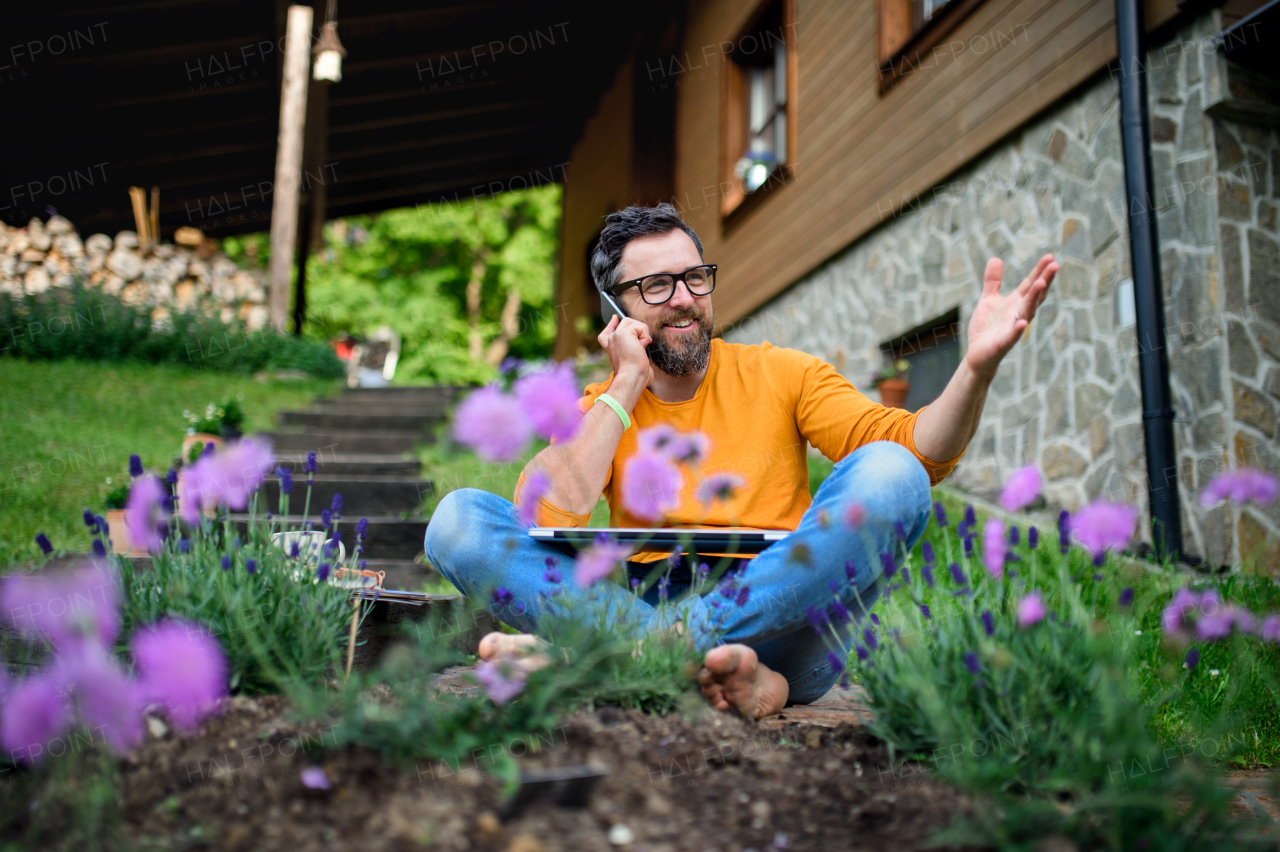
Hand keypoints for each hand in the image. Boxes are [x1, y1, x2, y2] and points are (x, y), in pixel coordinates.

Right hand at [598, 314, 653, 393]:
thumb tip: (646, 339)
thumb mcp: (633, 360)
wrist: (632, 377)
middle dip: (638, 329)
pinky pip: (640, 327)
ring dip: (643, 333)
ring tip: (641, 346)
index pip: (608, 331)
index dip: (613, 323)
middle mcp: (610, 339)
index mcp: (609, 347)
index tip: (615, 318)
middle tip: (642, 345)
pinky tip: (641, 346)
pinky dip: (645, 336)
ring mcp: (616, 335)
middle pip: (625, 322)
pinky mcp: (623, 333)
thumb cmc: (635, 374)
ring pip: (633, 322)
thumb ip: (634, 348)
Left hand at [965, 254, 1057, 380]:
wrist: (977, 354)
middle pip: (1034, 295)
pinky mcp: (1004, 343)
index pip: (1030, 284)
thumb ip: (993, 281)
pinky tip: (1022, 322)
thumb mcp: (988, 300)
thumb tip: (996, 258)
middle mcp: (1018, 314)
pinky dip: (1017, 329)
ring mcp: (1013, 328)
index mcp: (1016, 303)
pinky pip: (1012, 336)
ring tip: (1040, 283)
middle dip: (1044, 280)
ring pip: (1027, 312)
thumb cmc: (986, 328)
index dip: (1040, 271)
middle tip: (1054, 265)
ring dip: (1034, 298)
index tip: (1050, 256)